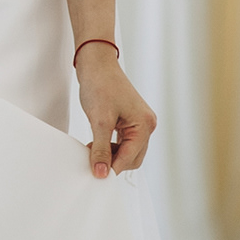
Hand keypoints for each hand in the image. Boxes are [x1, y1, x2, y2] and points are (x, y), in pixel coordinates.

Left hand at [76, 44, 155, 177]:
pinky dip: (111, 146)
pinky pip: (124, 141)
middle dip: (113, 162)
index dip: (112, 168)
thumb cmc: (100, 85)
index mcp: (144, 124)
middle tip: (92, 161)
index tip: (96, 176)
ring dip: (111, 154)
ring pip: (128, 151)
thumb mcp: (99, 121)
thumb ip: (101, 149)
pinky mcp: (131, 120)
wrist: (96, 63)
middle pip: (132, 157)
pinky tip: (96, 143)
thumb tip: (101, 172)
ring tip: (92, 149)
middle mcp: (146, 124)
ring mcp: (140, 122)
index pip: (130, 157)